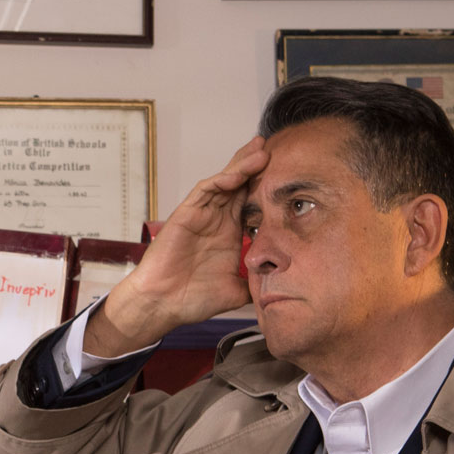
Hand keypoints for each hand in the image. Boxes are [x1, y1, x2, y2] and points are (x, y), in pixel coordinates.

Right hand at [87, 136, 269, 355]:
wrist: (162, 305)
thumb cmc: (192, 299)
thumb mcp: (236, 291)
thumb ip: (256, 284)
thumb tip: (280, 289)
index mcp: (229, 233)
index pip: (252, 202)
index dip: (268, 187)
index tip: (290, 176)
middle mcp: (216, 219)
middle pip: (240, 184)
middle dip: (256, 165)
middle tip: (275, 147)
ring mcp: (202, 215)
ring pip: (225, 181)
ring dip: (243, 165)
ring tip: (262, 151)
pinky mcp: (186, 214)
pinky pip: (206, 190)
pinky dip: (222, 179)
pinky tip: (238, 173)